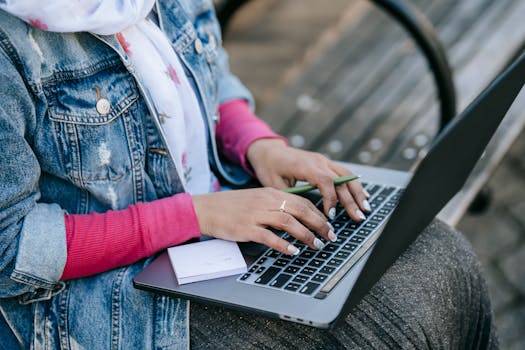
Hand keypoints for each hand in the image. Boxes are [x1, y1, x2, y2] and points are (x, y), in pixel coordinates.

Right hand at [192, 188, 335, 254]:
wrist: (206, 208)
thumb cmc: (231, 206)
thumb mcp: (256, 199)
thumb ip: (275, 205)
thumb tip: (296, 217)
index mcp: (270, 193)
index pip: (302, 201)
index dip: (318, 214)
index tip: (329, 225)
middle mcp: (266, 201)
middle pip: (300, 209)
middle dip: (319, 224)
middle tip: (330, 236)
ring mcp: (256, 214)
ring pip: (288, 222)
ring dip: (306, 235)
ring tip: (316, 245)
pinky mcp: (246, 228)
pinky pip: (269, 236)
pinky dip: (284, 244)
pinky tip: (293, 252)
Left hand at [246, 139, 369, 221]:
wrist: (269, 151)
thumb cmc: (269, 168)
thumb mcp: (273, 185)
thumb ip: (289, 198)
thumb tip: (303, 216)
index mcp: (304, 165)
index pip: (325, 181)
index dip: (331, 198)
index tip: (331, 215)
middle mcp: (317, 161)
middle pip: (340, 179)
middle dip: (351, 200)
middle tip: (358, 217)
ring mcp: (323, 160)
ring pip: (346, 175)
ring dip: (357, 192)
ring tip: (365, 209)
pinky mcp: (325, 163)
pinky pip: (344, 173)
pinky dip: (354, 185)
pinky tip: (362, 196)